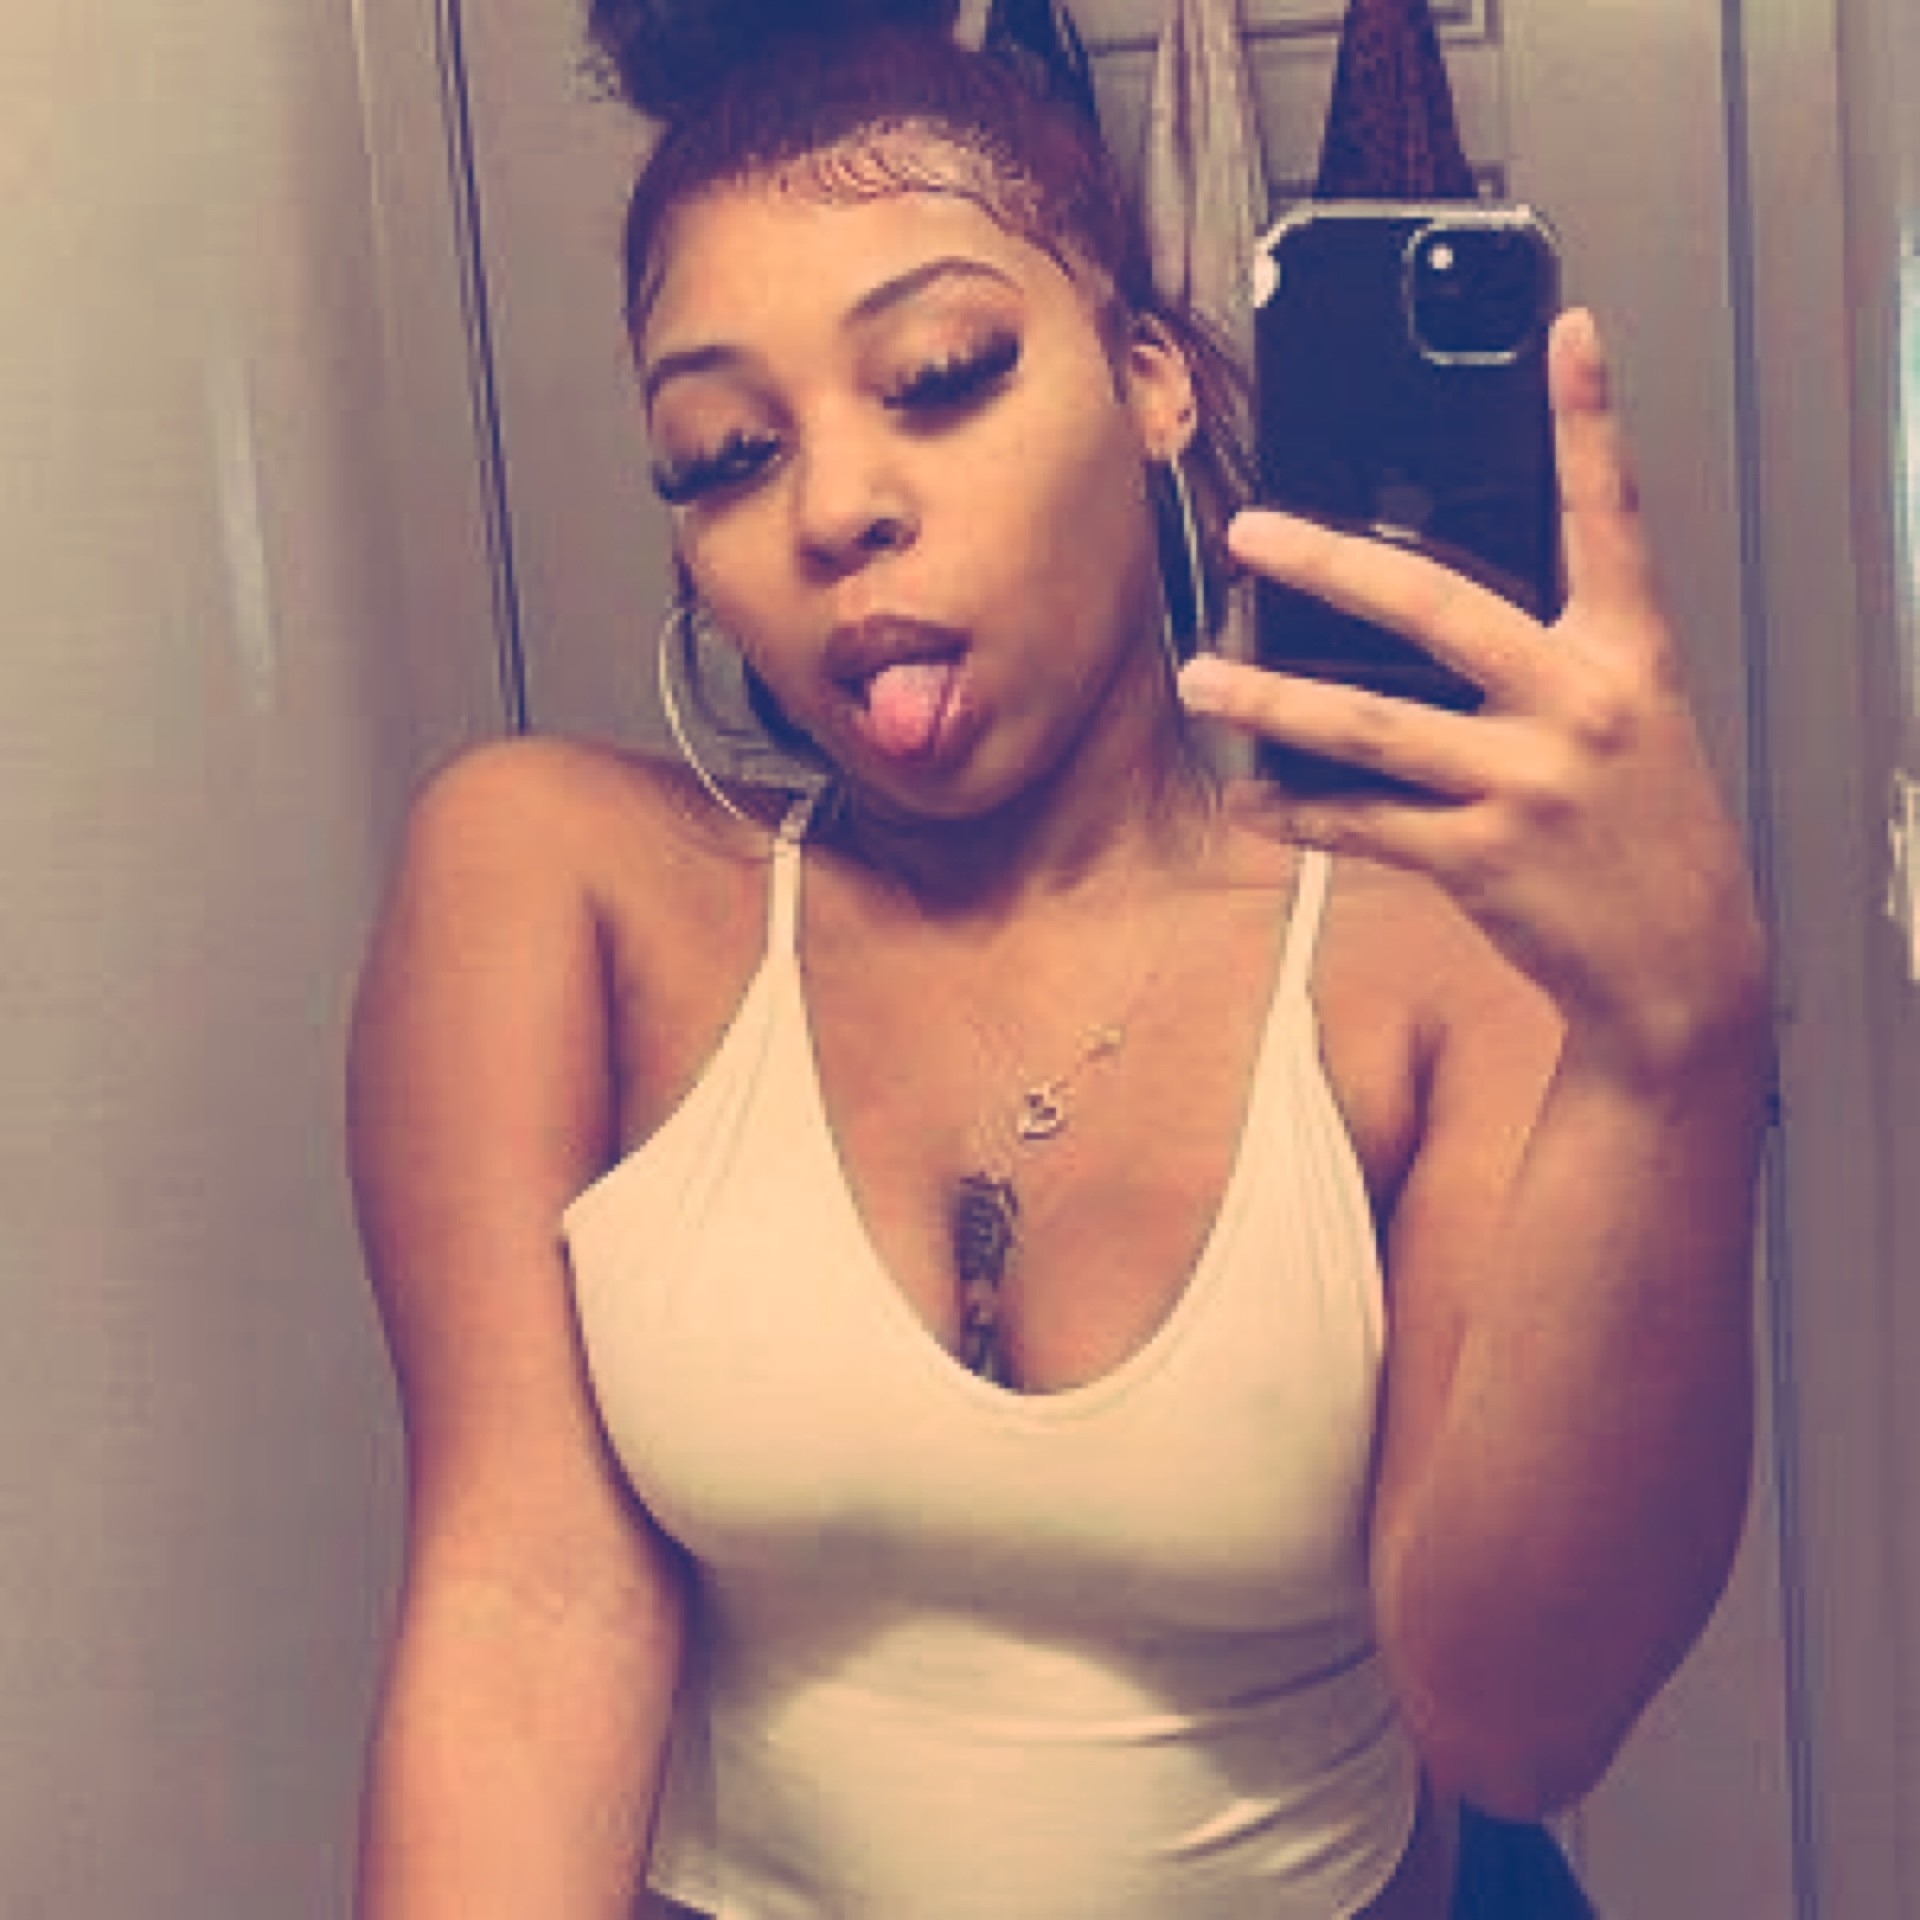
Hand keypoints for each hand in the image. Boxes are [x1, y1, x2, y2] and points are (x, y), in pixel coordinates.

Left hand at [1178, 309, 1766, 1084]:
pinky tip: (1251, 799)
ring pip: (1370, 725)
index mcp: (1625, 655)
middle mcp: (1578, 705)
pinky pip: (1366, 824)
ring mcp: (1528, 783)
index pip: (1609, 518)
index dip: (1589, 424)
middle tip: (1251, 533)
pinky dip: (1301, 811)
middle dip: (1332, 563)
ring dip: (1271, 701)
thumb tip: (1435, 618)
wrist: (1681, 962)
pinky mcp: (1483, 858)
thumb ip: (1555, 661)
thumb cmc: (1645, 830)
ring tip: (1199, 681)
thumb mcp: (1632, 723)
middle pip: (1436, 607)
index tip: (1566, 335)